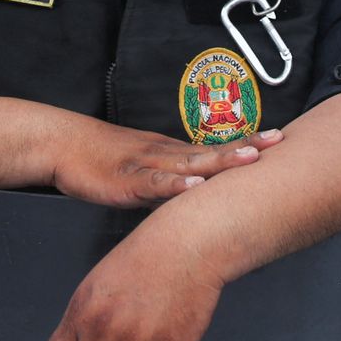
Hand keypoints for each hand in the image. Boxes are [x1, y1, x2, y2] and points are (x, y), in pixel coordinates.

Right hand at [49, 119, 282, 208]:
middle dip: (246, 148)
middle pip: (211, 150)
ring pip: (189, 162)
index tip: (278, 141)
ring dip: (221, 160)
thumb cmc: (101, 160)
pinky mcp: (127, 179)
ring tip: (251, 159)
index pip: (214, 148)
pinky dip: (175, 184)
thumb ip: (170, 185)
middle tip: (278, 142)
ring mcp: (147, 165)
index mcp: (171, 154)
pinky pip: (154, 183)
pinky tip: (194, 186)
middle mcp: (165, 154)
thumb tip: (197, 200)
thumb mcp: (143, 172)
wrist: (62, 145)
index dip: (246, 145)